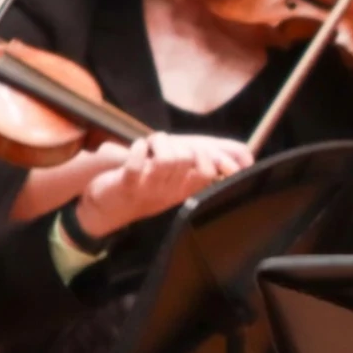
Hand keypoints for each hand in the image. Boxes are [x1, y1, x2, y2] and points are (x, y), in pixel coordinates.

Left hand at [75, 132, 253, 236]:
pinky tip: (138, 146)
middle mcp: (172, 190)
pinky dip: (138, 149)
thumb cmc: (146, 189)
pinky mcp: (127, 184)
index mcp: (186, 189)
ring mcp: (150, 188)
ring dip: (160, 142)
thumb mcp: (178, 181)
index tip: (201, 151)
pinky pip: (137, 165)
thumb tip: (245, 156)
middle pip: (189, 159)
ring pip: (168, 159)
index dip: (211, 156)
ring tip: (152, 143)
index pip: (210, 173)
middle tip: (169, 145)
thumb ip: (204, 166)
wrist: (107, 210)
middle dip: (181, 143)